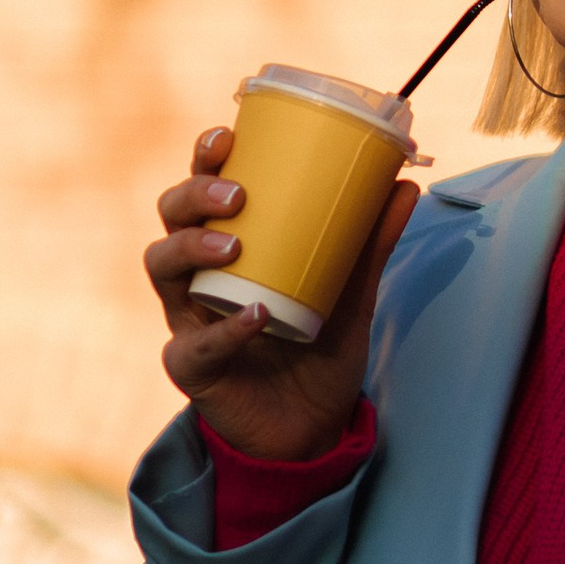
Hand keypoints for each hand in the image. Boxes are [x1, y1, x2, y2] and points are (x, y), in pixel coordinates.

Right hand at [145, 123, 415, 462]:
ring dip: (193, 247)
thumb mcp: (352, 290)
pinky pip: (194, 345)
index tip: (226, 136)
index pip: (201, 190)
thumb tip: (403, 183)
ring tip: (235, 244)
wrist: (314, 427)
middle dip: (193, 196)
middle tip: (236, 195)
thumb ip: (370, 242)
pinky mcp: (192, 368)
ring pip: (161, 267)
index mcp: (225, 246)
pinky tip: (256, 315)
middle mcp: (196, 277)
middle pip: (170, 218)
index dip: (203, 159)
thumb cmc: (319, 349)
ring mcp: (187, 320)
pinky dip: (225, 329)